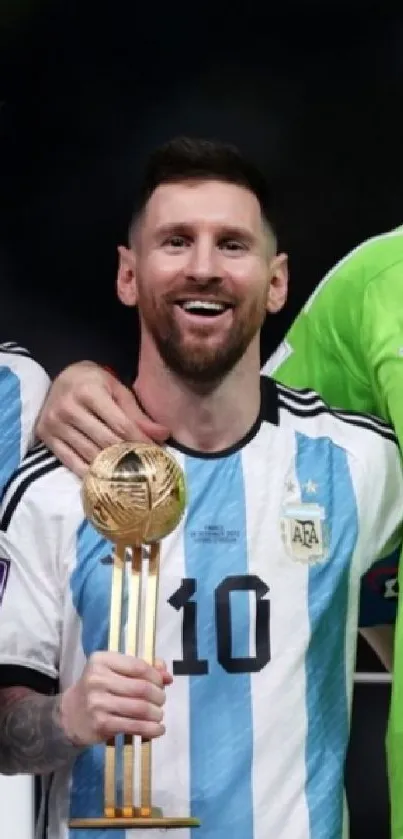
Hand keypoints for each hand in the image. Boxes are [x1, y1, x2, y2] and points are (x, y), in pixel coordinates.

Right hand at [36, 362, 169, 476]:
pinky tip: (103, 477)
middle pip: (105, 441)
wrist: (60, 377)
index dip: (140, 441)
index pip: (120, 425)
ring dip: (110, 467)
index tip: (156, 455)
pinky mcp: (46, 436)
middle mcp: (69, 407)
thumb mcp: (117, 390)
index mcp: (89, 391)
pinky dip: (87, 472)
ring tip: (127, 475)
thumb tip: (163, 435)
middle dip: (128, 456)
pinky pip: (69, 461)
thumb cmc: (93, 383)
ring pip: (89, 453)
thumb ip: (137, 414)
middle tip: (144, 468)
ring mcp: (54, 423)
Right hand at [60, 652, 172, 745]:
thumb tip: (167, 675)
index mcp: (101, 660)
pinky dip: (151, 729)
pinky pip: (134, 726)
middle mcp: (97, 679)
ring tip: (159, 715)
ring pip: (140, 708)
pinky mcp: (101, 724)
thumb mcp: (115, 671)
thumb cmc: (98, 689)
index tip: (161, 683)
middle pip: (141, 688)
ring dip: (156, 713)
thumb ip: (142, 668)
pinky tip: (158, 729)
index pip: (138, 666)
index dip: (156, 676)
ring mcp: (98, 702)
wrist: (70, 715)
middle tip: (161, 701)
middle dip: (158, 696)